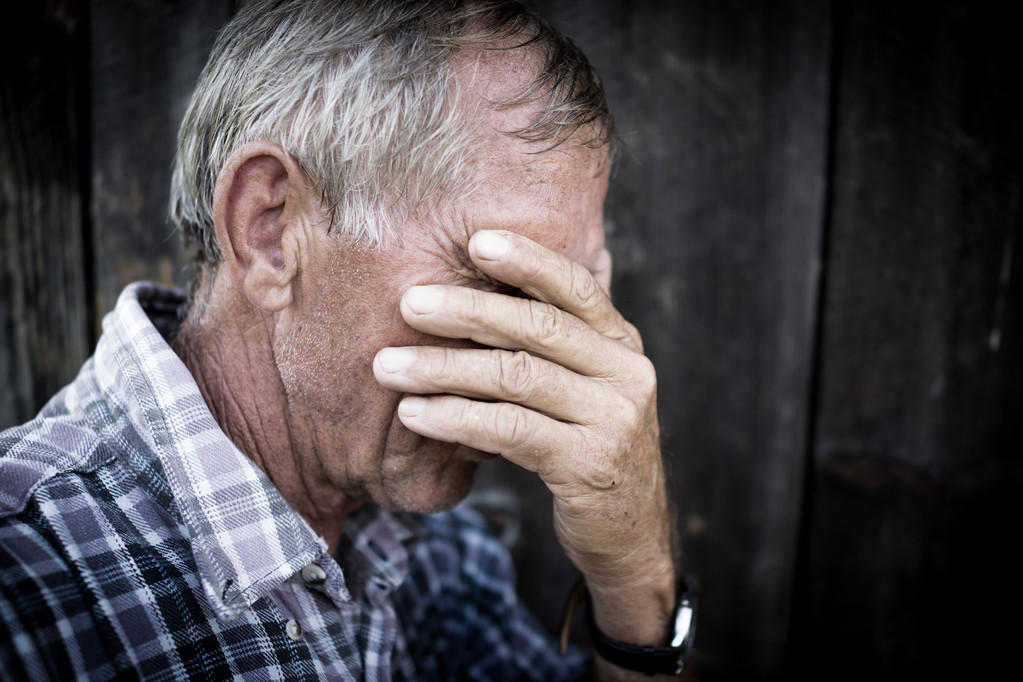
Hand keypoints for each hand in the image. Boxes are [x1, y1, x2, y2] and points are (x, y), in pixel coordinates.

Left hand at [373, 230, 676, 662]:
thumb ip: (550, 346)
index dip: (528, 260)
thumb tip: (485, 286)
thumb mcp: (582, 389)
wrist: (629, 533)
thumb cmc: (586, 448)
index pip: (576, 288)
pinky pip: (510, 431)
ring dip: (444, 368)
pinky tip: (415, 413)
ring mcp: (613, 419)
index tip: (476, 240)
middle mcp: (625, 374)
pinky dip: (455, 418)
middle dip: (468, 311)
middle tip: (408, 302)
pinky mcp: (590, 465)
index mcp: (620, 345)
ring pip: (517, 378)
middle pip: (539, 328)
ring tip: (388, 366)